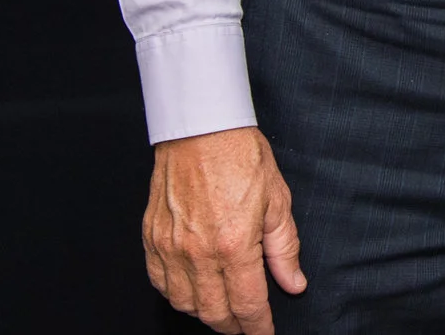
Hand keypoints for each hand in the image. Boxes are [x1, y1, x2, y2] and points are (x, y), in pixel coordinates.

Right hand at [143, 125, 306, 332]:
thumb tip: (293, 283)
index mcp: (234, 244)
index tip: (265, 334)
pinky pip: (160, 283)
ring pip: (184, 304)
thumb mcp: (277, 200)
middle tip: (247, 325)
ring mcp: (170, 248)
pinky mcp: (152, 239)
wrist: (200, 129)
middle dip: (233, 326)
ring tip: (223, 309)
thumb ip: (284, 249)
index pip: (247, 304)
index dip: (258, 327)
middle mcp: (198, 253)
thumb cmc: (241, 157)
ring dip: (205, 313)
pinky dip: (177, 295)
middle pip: (214, 312)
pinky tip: (193, 291)